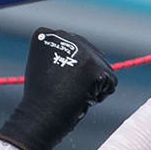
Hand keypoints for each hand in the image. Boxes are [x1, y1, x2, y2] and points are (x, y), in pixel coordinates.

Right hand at [0, 29, 116, 149]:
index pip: (74, 49)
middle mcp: (64, 36)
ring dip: (93, 85)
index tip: (52, 80)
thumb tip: (86, 54)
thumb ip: (60, 54)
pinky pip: (111, 82)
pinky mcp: (95, 68)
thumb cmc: (39, 98)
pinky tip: (82, 99)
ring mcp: (82, 51)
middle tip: (65, 90)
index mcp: (46, 34)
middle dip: (83, 77)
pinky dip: (100, 95)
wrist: (39, 115)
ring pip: (102, 69)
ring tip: (73, 94)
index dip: (69, 70)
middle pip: (90, 55)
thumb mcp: (43, 66)